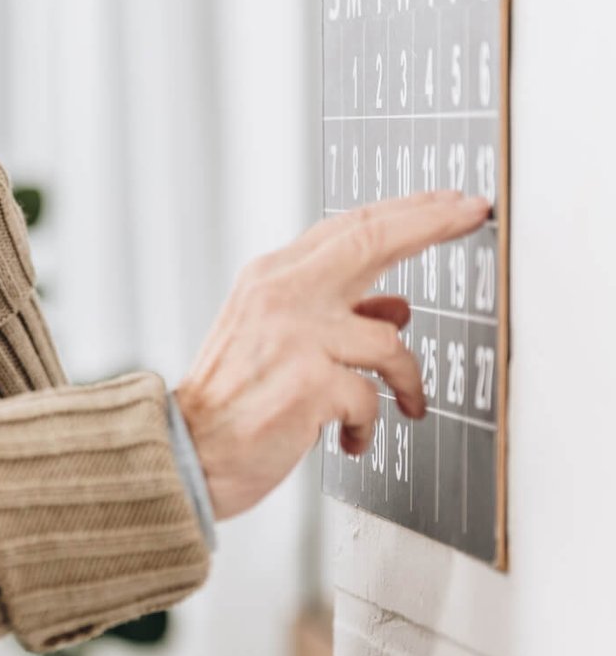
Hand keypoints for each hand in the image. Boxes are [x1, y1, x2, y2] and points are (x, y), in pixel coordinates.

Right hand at [175, 190, 491, 519]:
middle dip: (431, 222)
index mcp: (269, 278)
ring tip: (405, 403)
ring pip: (389, 340)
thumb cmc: (230, 400)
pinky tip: (351, 436)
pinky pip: (372, 398)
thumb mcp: (273, 339)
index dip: (407, 211)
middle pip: (371, 240)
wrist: (185, 452)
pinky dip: (368, 423)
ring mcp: (296, 338)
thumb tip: (394, 308)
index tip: (451, 203)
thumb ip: (332, 314)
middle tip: (470, 214)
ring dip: (407, 379)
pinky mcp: (310, 385)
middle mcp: (280, 296)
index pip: (347, 228)